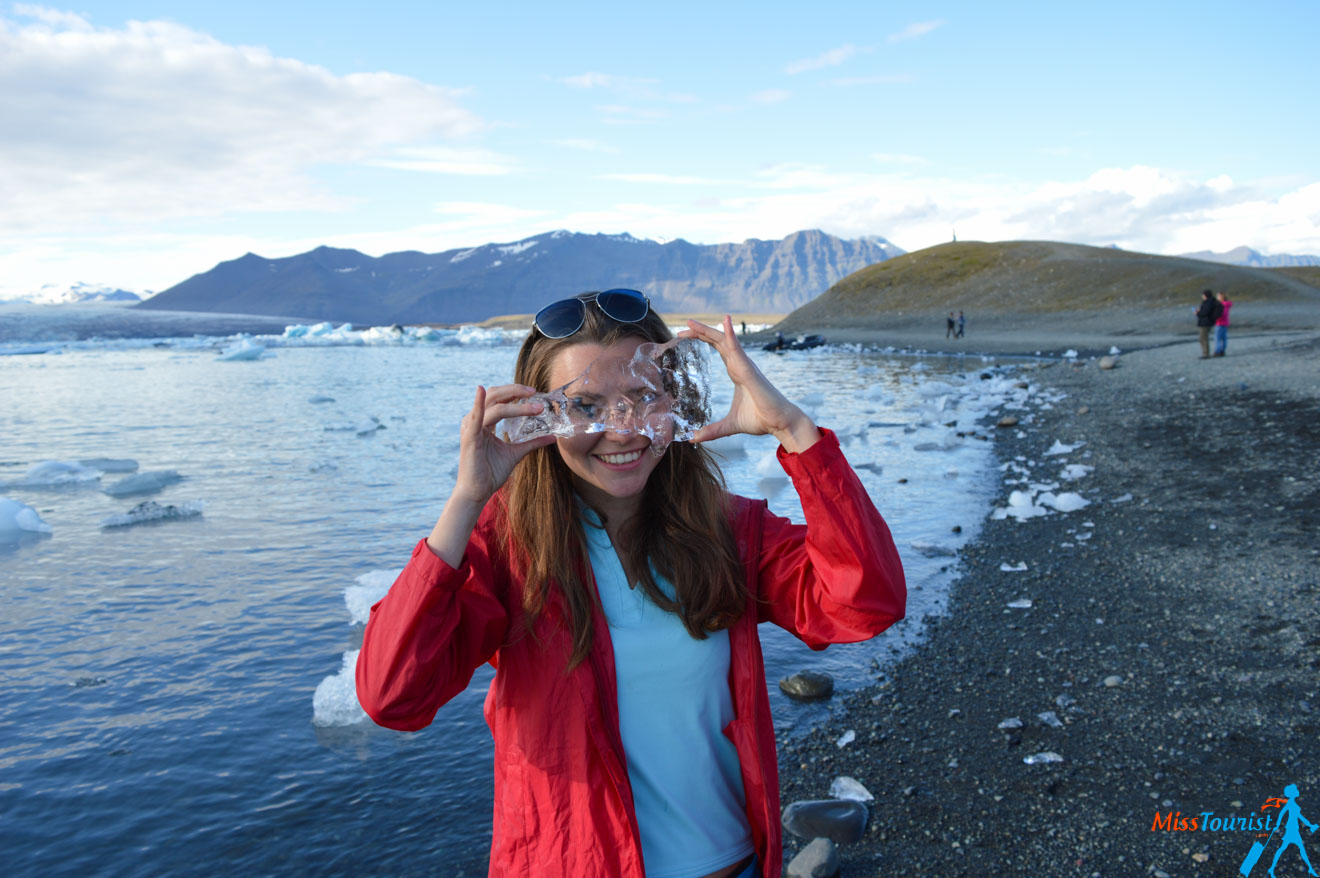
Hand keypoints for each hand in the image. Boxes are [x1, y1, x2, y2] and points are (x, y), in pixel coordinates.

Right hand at [451, 384, 555, 507]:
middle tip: (534, 392)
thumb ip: (532, 442)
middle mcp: (476, 421)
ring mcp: (471, 428)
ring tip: (534, 404)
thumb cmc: (491, 473)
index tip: (534, 393)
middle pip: (495, 396)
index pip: (499, 399)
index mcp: (484, 422)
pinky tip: (480, 390)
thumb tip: (553, 437)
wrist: (477, 492)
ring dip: (515, 404)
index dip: (515, 392)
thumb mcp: (516, 453)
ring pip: (494, 407)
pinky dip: (477, 403)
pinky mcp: (469, 438)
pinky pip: (475, 418)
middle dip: (515, 391)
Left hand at [678, 315, 819, 452]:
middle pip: (718, 341)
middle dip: (701, 332)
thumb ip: (711, 431)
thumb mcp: (729, 426)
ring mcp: (746, 366)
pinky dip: (731, 335)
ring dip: (708, 330)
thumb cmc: (761, 419)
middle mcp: (741, 365)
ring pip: (725, 341)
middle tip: (682, 327)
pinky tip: (725, 321)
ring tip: (691, 322)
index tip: (684, 337)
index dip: (703, 340)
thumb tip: (692, 439)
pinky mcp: (750, 371)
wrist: (780, 423)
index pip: (718, 350)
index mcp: (737, 372)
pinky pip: (738, 350)